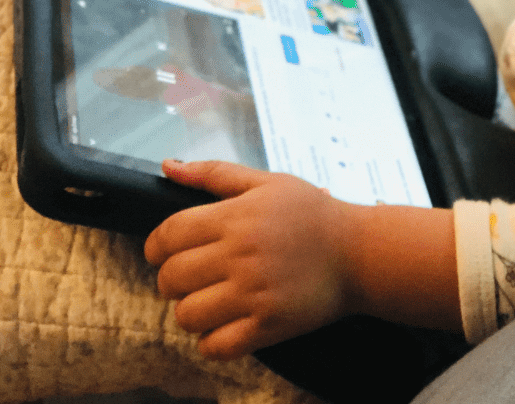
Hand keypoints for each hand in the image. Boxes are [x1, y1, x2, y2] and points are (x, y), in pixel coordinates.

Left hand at [144, 160, 351, 359]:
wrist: (358, 252)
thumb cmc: (312, 214)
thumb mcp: (266, 182)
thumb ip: (214, 174)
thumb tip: (168, 167)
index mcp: (236, 217)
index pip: (169, 235)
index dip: (156, 246)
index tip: (163, 252)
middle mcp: (240, 255)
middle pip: (171, 278)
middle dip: (172, 278)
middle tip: (193, 275)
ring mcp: (253, 294)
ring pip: (187, 315)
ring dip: (191, 310)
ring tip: (210, 299)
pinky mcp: (267, 326)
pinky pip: (214, 346)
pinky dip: (211, 340)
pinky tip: (225, 323)